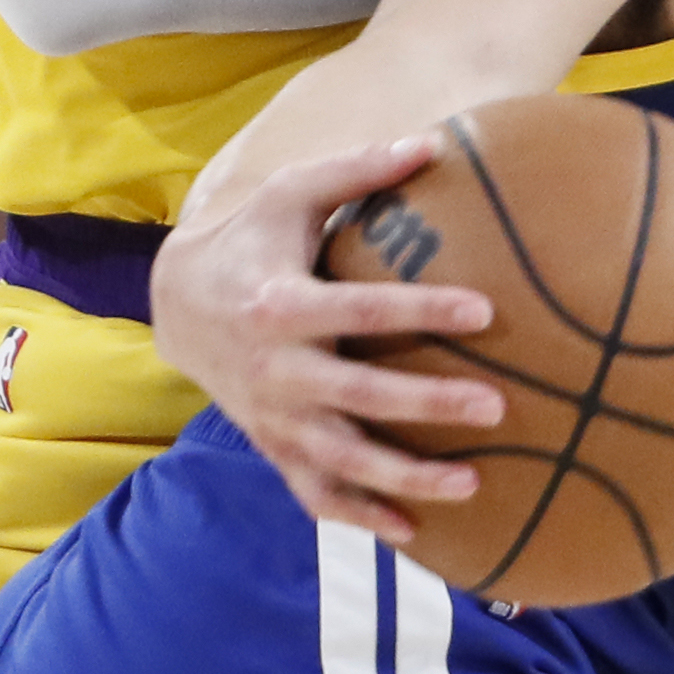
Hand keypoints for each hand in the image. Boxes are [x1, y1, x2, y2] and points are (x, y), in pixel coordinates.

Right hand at [150, 133, 504, 541]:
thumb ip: (360, 169)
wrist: (177, 301)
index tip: (485, 311)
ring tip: (473, 485)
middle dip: (426, 405)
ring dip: (404, 478)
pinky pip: (315, 493)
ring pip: (340, 461)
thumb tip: (434, 142)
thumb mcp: (294, 191)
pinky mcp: (273, 446)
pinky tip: (413, 531)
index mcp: (280, 304)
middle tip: (496, 407)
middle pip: (357, 397)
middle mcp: (274, 370)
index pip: (360, 310)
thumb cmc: (252, 235)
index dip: (420, 312)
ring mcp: (272, 418)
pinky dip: (360, 516)